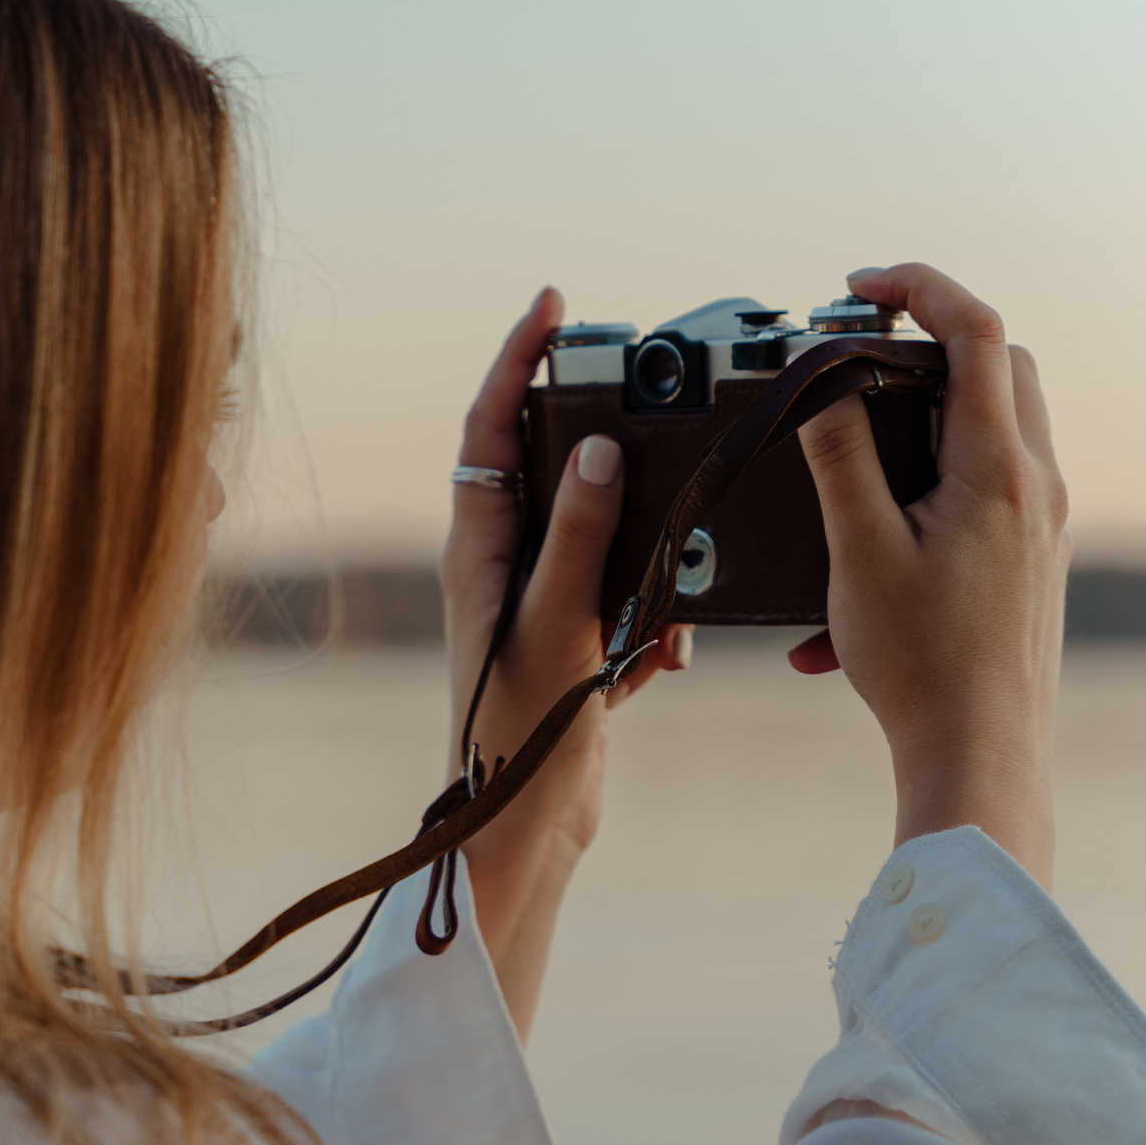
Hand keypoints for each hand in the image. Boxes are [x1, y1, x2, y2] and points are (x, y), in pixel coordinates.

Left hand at [442, 287, 689, 1038]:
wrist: (520, 839)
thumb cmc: (514, 738)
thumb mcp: (553, 622)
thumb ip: (579, 534)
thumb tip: (601, 445)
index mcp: (478, 550)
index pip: (492, 430)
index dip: (517, 360)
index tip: (552, 305)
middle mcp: (502, 570)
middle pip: (549, 469)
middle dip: (599, 438)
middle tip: (645, 397)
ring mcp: (538, 609)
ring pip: (598, 537)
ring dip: (641, 540)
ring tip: (666, 564)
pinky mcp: (573, 651)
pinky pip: (625, 604)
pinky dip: (653, 616)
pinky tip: (666, 651)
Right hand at [791, 263, 1068, 886]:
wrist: (981, 755)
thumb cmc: (921, 665)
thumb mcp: (858, 551)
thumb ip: (840, 456)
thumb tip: (824, 383)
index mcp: (998, 467)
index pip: (975, 329)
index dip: (919, 286)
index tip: (861, 287)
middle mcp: (1036, 485)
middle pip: (1001, 367)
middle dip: (930, 343)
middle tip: (859, 352)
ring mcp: (1041, 525)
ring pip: (997, 429)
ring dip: (928, 419)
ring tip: (851, 463)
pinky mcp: (1032, 562)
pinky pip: (987, 493)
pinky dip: (929, 492)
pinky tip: (863, 570)